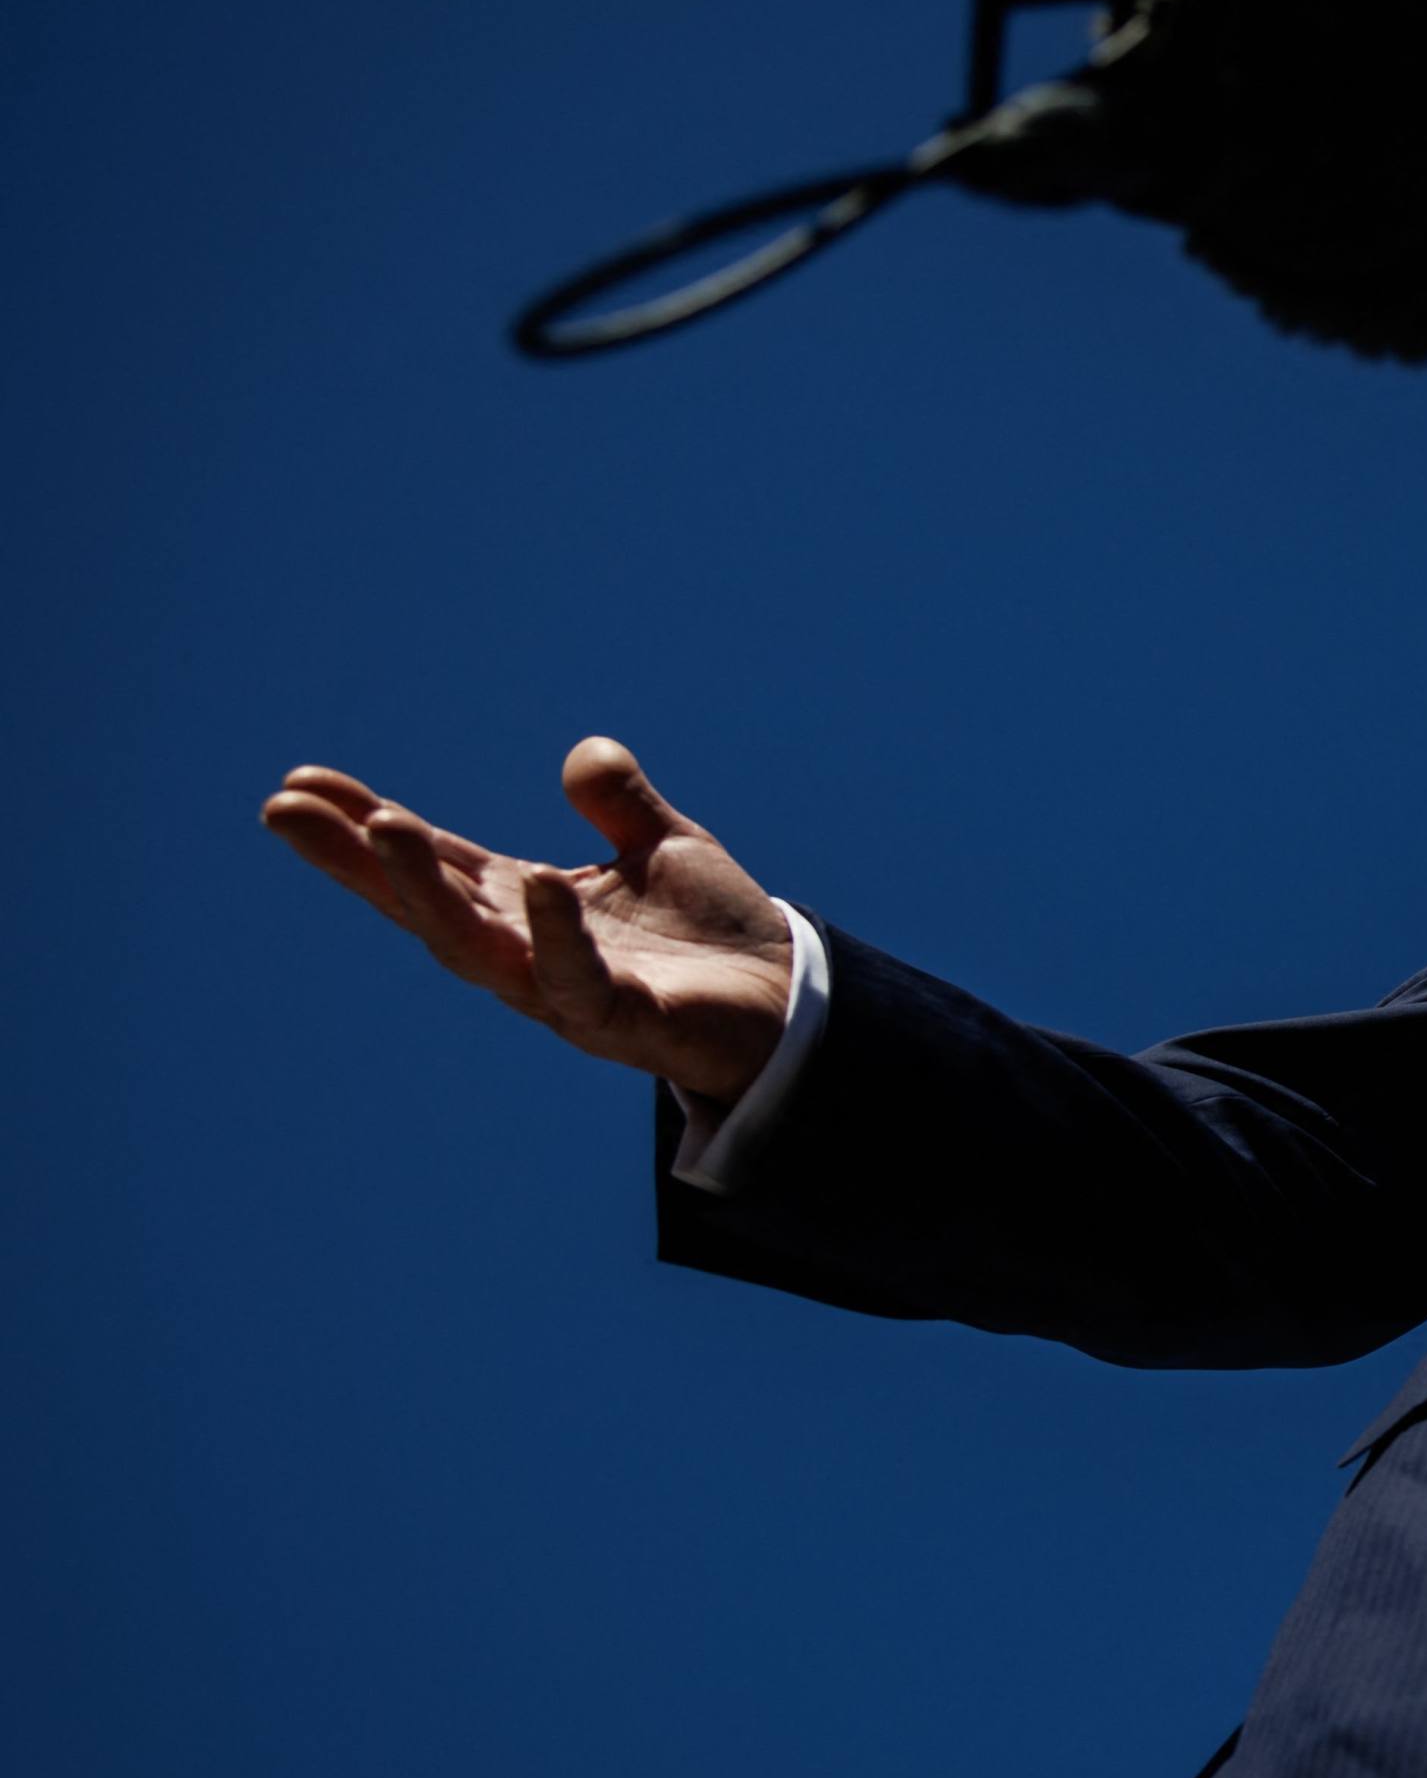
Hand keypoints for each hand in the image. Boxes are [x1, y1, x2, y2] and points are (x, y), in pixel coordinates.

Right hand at [263, 738, 794, 1104]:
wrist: (790, 1006)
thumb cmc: (713, 935)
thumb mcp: (667, 847)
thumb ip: (622, 804)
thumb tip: (585, 757)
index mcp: (524, 906)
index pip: (432, 862)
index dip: (364, 827)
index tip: (299, 784)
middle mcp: (525, 951)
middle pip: (424, 904)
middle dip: (356, 859)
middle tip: (286, 809)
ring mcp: (564, 991)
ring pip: (475, 947)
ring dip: (426, 889)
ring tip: (384, 828)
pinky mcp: (622, 1020)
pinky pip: (577, 979)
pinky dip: (555, 933)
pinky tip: (539, 882)